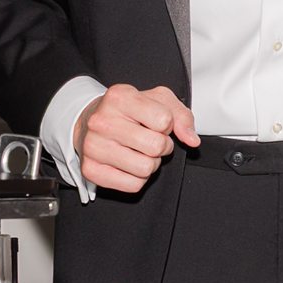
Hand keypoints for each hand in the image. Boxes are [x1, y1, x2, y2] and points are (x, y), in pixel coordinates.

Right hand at [73, 84, 198, 192]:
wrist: (90, 122)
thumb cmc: (128, 111)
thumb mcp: (158, 101)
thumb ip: (181, 116)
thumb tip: (192, 140)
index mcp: (120, 97)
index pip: (164, 120)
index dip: (167, 125)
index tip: (156, 123)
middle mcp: (101, 121)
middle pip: (155, 146)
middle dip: (161, 146)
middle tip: (150, 140)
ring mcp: (93, 146)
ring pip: (145, 168)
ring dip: (150, 163)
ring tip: (139, 151)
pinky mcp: (91, 170)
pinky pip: (133, 185)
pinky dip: (138, 178)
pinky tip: (128, 163)